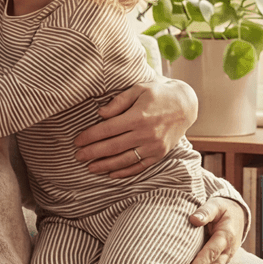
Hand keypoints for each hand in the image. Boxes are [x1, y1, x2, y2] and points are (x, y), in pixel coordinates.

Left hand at [74, 79, 195, 177]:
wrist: (186, 104)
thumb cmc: (158, 94)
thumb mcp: (138, 89)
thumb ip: (118, 102)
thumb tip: (100, 114)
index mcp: (138, 117)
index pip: (107, 129)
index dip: (90, 136)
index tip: (77, 141)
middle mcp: (146, 134)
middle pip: (113, 147)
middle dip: (92, 153)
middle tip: (77, 156)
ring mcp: (154, 146)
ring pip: (125, 160)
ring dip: (106, 165)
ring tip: (90, 168)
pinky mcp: (160, 154)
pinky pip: (140, 166)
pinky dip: (125, 172)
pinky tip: (112, 174)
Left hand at [176, 197, 243, 263]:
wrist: (237, 214)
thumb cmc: (223, 208)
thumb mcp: (216, 205)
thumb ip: (205, 211)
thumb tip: (194, 219)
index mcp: (225, 236)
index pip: (212, 252)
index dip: (201, 262)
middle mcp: (226, 251)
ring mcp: (223, 257)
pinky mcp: (218, 260)